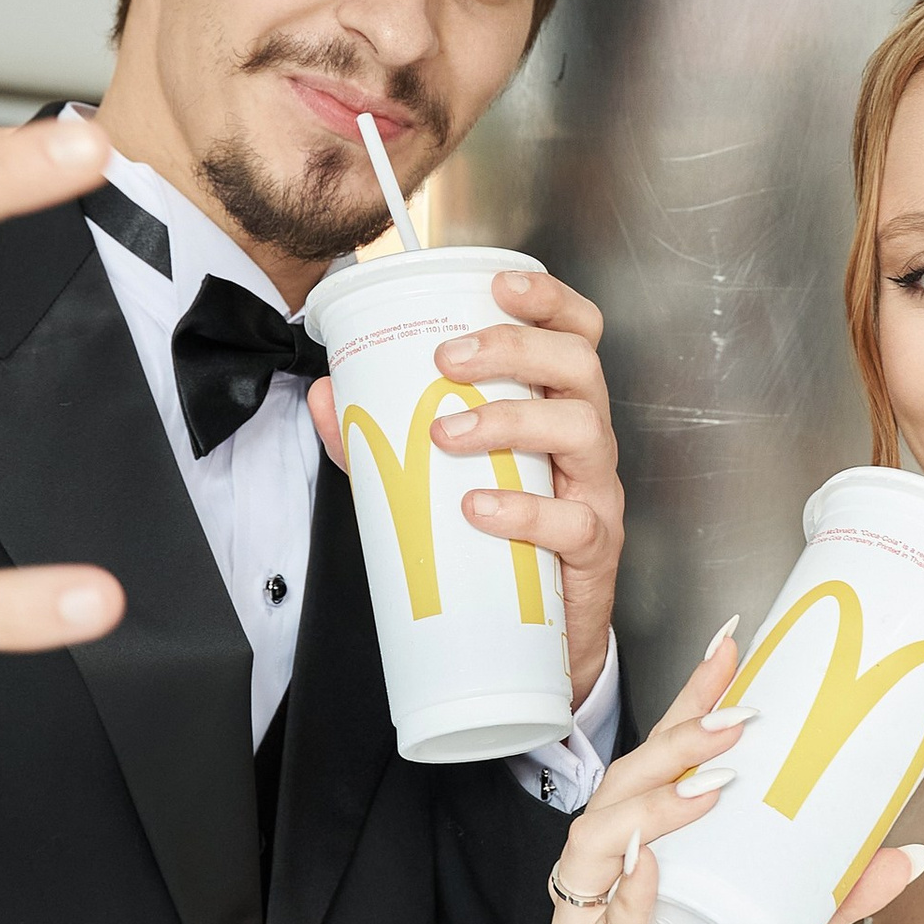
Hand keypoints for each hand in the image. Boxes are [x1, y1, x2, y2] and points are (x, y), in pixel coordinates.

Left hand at [308, 264, 623, 705]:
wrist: (540, 639)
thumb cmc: (501, 538)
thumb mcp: (439, 475)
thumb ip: (384, 435)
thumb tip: (326, 395)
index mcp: (557, 406)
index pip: (577, 333)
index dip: (549, 298)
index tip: (498, 284)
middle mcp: (586, 439)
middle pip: (579, 366)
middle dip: (515, 348)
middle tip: (449, 359)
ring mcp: (596, 492)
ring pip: (580, 430)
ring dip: (509, 420)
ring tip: (447, 433)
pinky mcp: (594, 549)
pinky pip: (573, 520)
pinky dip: (524, 509)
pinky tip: (479, 507)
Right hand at [543, 630, 920, 923]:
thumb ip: (839, 896)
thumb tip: (911, 851)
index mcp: (654, 844)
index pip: (665, 756)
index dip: (693, 698)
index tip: (732, 646)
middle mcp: (613, 868)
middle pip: (624, 783)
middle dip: (678, 744)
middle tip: (738, 724)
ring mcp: (589, 918)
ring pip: (596, 840)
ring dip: (650, 805)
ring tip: (707, 789)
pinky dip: (624, 895)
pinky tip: (650, 869)